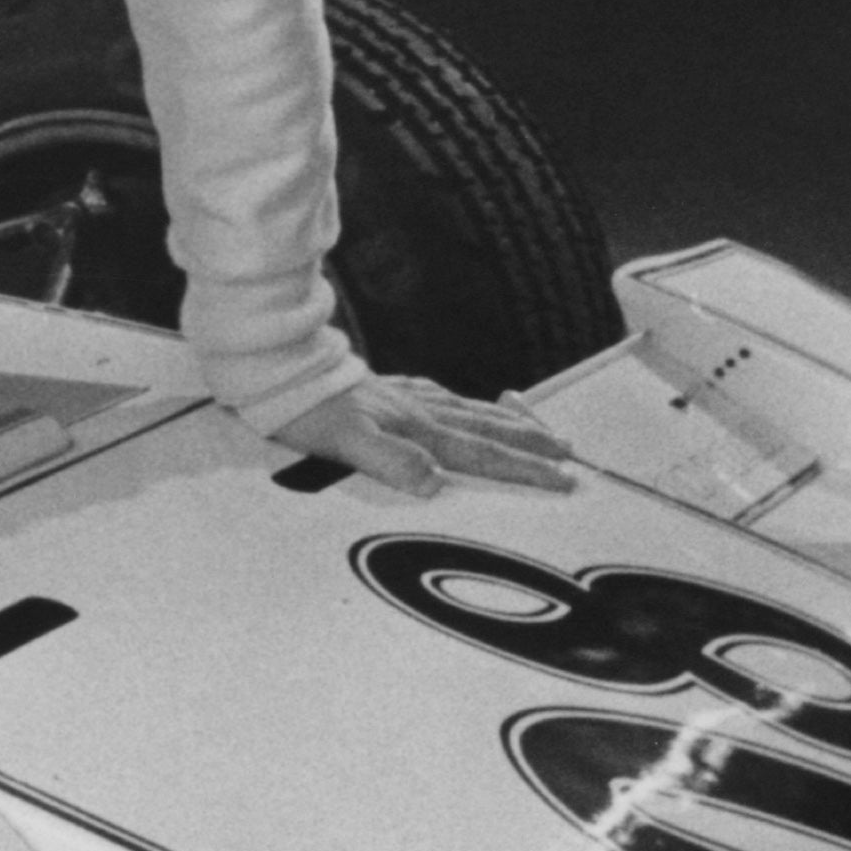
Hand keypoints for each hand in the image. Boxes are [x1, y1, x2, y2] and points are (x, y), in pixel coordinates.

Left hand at [263, 374, 578, 498]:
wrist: (279, 369)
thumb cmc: (306, 411)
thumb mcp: (344, 443)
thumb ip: (390, 461)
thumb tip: (434, 481)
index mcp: (417, 430)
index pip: (483, 455)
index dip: (525, 470)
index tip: (564, 479)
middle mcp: (420, 411)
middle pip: (490, 431)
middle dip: (533, 445)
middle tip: (572, 455)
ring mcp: (407, 398)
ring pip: (472, 412)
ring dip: (511, 424)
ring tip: (541, 430)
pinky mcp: (390, 390)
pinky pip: (445, 399)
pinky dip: (470, 406)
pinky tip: (468, 405)